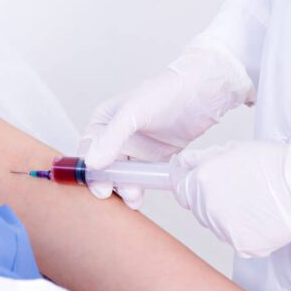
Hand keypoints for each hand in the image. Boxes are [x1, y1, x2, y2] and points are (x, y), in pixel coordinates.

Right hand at [80, 43, 252, 207]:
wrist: (202, 94)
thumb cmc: (165, 94)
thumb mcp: (133, 113)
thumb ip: (111, 138)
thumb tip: (92, 163)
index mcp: (104, 122)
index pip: (88, 150)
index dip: (90, 170)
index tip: (99, 186)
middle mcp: (117, 137)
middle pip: (104, 167)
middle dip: (108, 182)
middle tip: (115, 194)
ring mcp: (136, 149)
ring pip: (122, 175)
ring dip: (124, 188)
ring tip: (133, 196)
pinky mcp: (154, 158)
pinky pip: (142, 177)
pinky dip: (140, 187)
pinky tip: (142, 195)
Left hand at [168, 140, 290, 256]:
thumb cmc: (275, 165)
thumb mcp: (233, 150)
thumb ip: (202, 159)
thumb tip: (182, 163)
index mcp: (202, 180)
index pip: (182, 190)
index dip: (192, 187)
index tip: (201, 188)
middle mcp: (207, 206)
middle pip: (199, 209)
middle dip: (213, 202)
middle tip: (240, 193)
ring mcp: (223, 228)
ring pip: (217, 226)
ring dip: (229, 218)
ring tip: (255, 204)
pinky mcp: (242, 245)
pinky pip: (237, 241)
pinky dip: (247, 234)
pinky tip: (262, 219)